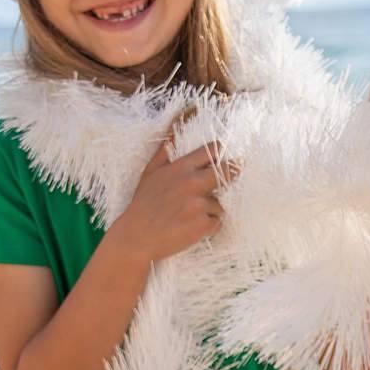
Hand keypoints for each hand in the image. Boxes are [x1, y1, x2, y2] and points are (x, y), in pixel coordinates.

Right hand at [107, 113, 238, 264]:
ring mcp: (199, 204)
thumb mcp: (150, 172)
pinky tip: (192, 228)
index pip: (211, 151)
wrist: (137, 236)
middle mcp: (192, 183)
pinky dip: (208, 226)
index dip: (220, 152)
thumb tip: (175, 133)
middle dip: (231, 174)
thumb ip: (165, 152)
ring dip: (211, 209)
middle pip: (227, 172)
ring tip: (191, 215)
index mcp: (181, 168)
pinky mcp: (203, 224)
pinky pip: (217, 222)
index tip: (223, 157)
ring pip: (220, 203)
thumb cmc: (143, 204)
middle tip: (231, 177)